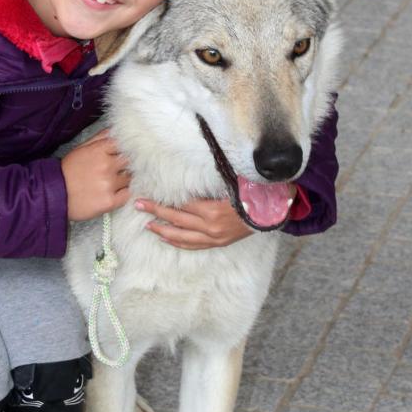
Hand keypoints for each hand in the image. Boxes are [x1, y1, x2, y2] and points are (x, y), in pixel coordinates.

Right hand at [61, 128, 130, 220]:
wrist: (53, 194)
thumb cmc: (68, 171)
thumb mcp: (81, 148)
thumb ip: (100, 138)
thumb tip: (116, 130)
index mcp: (99, 150)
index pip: (124, 144)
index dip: (127, 148)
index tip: (125, 153)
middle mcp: (106, 166)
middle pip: (130, 161)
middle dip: (127, 165)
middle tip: (120, 169)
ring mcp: (108, 184)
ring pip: (130, 178)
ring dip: (125, 180)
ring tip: (113, 182)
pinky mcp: (109, 202)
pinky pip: (127, 195)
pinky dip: (124, 193)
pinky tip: (115, 193)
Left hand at [135, 185, 296, 249]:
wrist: (273, 213)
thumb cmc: (254, 194)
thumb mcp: (234, 182)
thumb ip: (215, 178)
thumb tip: (197, 165)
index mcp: (212, 211)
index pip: (181, 206)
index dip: (163, 201)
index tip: (148, 194)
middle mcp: (210, 227)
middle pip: (176, 220)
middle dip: (155, 212)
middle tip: (138, 205)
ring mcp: (214, 237)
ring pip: (181, 237)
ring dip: (162, 230)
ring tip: (147, 225)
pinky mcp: (219, 242)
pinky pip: (193, 245)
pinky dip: (178, 242)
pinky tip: (166, 238)